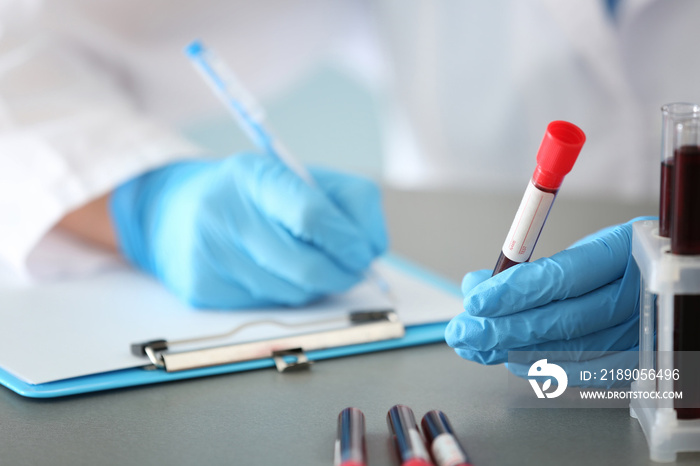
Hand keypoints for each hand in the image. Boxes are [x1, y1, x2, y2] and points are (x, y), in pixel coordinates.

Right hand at [109, 153, 387, 307]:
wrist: (171, 213)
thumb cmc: (248, 194)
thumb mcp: (294, 176)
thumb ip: (344, 201)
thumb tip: (372, 247)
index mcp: (254, 175)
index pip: (311, 214)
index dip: (347, 240)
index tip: (365, 251)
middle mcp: (225, 214)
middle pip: (306, 265)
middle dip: (343, 273)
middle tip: (353, 269)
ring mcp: (209, 255)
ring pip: (292, 292)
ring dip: (316, 285)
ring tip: (307, 262)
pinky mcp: (202, 289)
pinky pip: (268, 305)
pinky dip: (285, 293)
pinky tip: (273, 272)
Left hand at [445, 218, 652, 384]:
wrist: (666, 277)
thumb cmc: (616, 259)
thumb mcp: (578, 247)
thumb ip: (530, 267)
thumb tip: (475, 286)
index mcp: (622, 250)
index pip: (561, 277)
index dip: (513, 291)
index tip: (474, 300)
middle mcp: (635, 295)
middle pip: (562, 320)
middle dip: (502, 328)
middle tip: (462, 331)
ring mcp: (640, 331)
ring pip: (570, 349)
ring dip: (512, 350)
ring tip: (474, 345)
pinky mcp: (637, 358)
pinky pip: (587, 373)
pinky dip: (545, 368)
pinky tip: (510, 361)